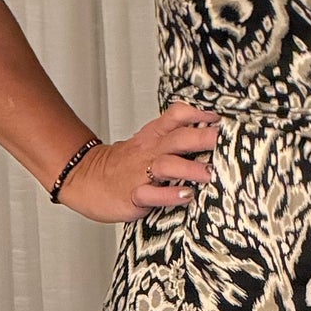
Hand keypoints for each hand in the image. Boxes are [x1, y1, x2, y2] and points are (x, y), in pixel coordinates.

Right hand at [58, 100, 218, 221]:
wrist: (84, 177)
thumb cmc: (122, 164)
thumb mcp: (147, 141)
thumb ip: (174, 135)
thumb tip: (208, 130)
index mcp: (154, 136)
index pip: (177, 116)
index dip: (199, 114)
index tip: (220, 119)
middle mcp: (150, 151)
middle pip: (180, 138)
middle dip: (205, 138)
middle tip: (227, 142)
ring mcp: (141, 173)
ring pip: (168, 164)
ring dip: (191, 168)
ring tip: (210, 173)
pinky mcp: (134, 194)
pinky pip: (153, 194)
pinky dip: (170, 195)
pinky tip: (185, 195)